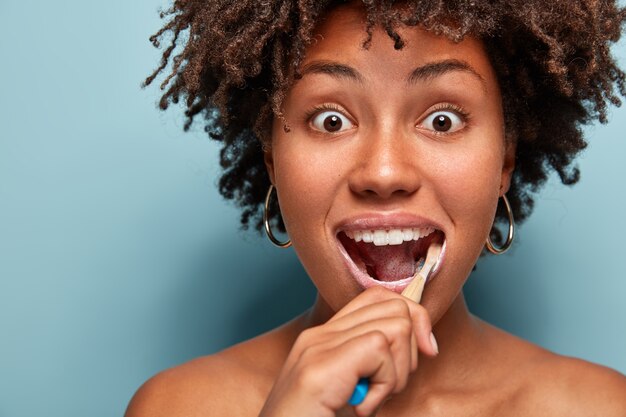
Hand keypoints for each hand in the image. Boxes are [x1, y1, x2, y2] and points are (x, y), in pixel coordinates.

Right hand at [258, 286, 437, 416]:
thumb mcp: (355, 392)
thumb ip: (375, 364)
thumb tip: (423, 342)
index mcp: (326, 338)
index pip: (380, 298)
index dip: (413, 319)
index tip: (424, 353)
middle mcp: (320, 336)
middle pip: (395, 306)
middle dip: (409, 350)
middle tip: (386, 387)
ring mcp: (318, 346)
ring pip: (395, 325)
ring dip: (397, 372)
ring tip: (371, 398)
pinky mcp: (320, 366)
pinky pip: (380, 349)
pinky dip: (384, 385)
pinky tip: (361, 407)